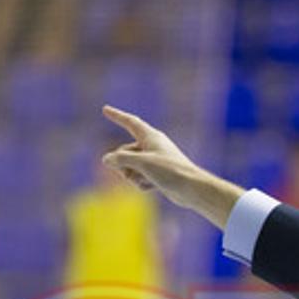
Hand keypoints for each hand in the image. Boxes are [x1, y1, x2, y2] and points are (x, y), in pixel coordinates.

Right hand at [101, 105, 242, 228]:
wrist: (193, 189)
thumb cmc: (170, 171)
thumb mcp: (141, 163)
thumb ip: (121, 159)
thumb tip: (106, 159)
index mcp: (150, 136)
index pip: (130, 122)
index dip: (117, 116)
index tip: (105, 109)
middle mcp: (153, 146)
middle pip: (125, 151)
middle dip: (122, 163)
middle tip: (126, 173)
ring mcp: (156, 161)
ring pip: (132, 166)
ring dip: (132, 175)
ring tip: (144, 180)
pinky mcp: (160, 175)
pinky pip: (141, 177)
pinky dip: (142, 182)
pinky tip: (152, 187)